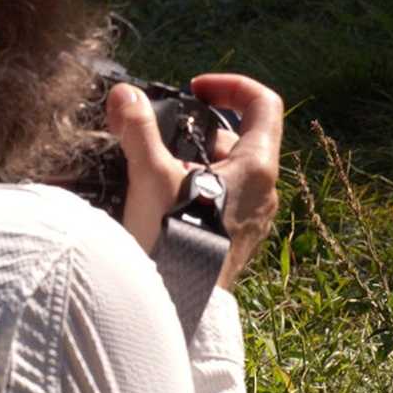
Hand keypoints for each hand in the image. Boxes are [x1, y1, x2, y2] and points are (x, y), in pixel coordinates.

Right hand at [105, 74, 284, 289]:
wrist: (184, 305)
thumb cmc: (177, 240)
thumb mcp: (152, 175)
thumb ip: (138, 130)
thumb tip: (126, 95)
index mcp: (258, 165)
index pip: (263, 103)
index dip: (231, 86)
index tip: (196, 90)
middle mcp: (266, 189)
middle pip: (240, 139)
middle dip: (197, 133)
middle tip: (162, 141)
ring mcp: (257, 217)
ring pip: (230, 171)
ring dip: (194, 163)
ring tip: (157, 175)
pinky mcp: (240, 239)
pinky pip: (225, 199)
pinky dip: (198, 190)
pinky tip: (164, 204)